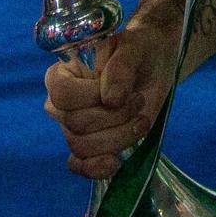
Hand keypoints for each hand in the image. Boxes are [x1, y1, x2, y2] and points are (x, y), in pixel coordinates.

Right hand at [43, 23, 179, 179]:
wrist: (154, 65)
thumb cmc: (139, 51)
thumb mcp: (134, 48)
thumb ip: (121, 68)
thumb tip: (111, 99)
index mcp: (61, 74)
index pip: (63, 96)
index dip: (93, 98)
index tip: (123, 93)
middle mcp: (61, 104)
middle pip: (76, 125)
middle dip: (116, 118)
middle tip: (138, 101)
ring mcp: (72, 127)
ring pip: (83, 147)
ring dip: (119, 138)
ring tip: (141, 120)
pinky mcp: (89, 146)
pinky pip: (80, 165)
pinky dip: (97, 168)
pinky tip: (117, 162)